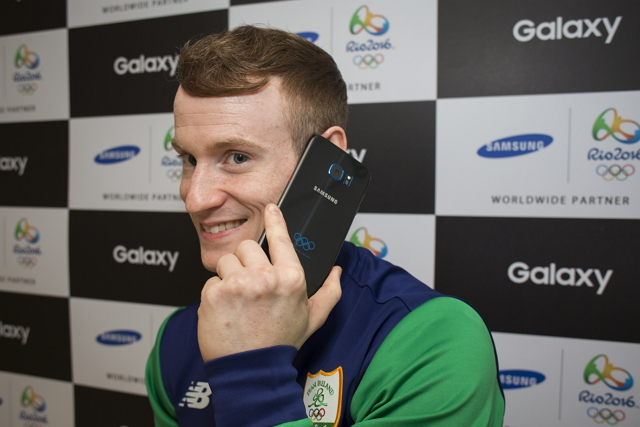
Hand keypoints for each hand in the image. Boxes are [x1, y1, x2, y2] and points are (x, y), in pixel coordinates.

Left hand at [197, 203, 341, 361]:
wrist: (252, 371)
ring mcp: (238, 284)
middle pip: (247, 247)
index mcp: (291, 279)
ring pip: (226, 262)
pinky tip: (225, 312)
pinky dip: (214, 295)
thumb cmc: (280, 344)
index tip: (272, 208)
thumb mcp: (312, 318)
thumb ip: (329, 292)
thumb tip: (336, 271)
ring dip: (228, 278)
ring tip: (237, 302)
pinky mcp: (214, 293)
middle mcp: (265, 277)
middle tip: (249, 286)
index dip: (276, 220)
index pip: (282, 240)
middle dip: (245, 262)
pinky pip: (210, 282)